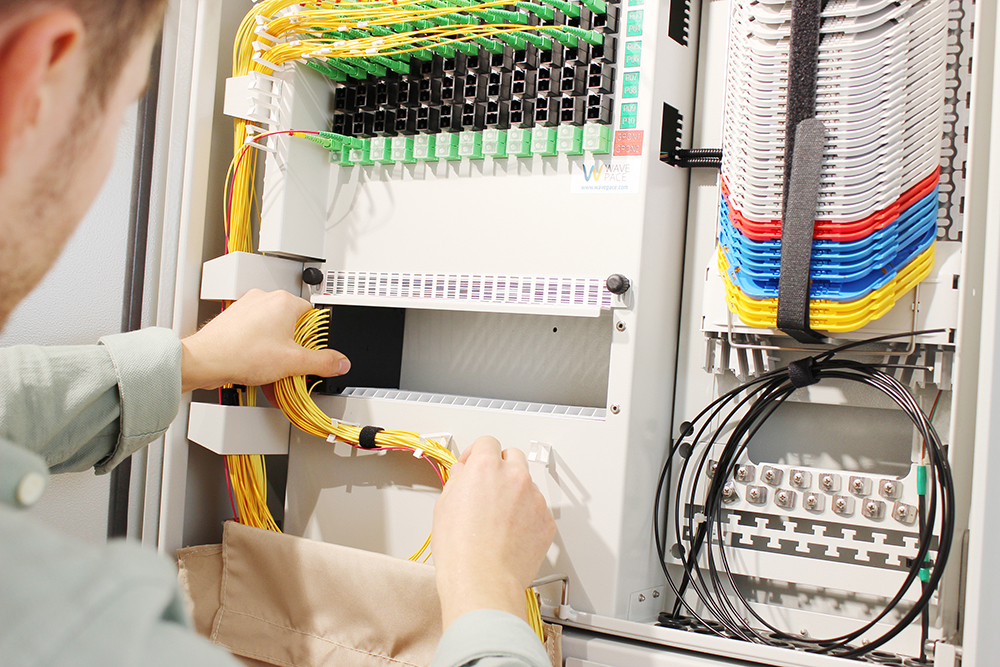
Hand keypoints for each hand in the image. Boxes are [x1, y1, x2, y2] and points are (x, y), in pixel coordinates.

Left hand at [180, 289, 349, 391]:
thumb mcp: (293, 362)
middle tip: (292, 364)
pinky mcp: (234, 318)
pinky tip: (257, 365)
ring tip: (272, 368)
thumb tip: (340, 362)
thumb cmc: (240, 354)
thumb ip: (322, 362)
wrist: (204, 361)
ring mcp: (247, 306)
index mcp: (284, 301)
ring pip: (273, 328)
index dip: (316, 339)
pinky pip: (256, 331)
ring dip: (277, 348)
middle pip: (293, 323)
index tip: (314, 353)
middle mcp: (265, 298)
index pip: (314, 316)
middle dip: (294, 346)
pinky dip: (260, 347)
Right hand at [432, 436, 554, 629]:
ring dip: (515, 493)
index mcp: (486, 468)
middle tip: (488, 487)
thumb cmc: (461, 551)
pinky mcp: (546, 521)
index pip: (487, 443)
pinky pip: (537, 509)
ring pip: (526, 484)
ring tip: (498, 520)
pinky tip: (510, 534)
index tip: (473, 463)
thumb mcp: (444, 506)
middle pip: (512, 456)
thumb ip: (458, 481)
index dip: (477, 453)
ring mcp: (534, 499)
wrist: (483, 582)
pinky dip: (527, 516)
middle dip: (500, 468)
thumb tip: (464, 475)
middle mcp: (515, 477)